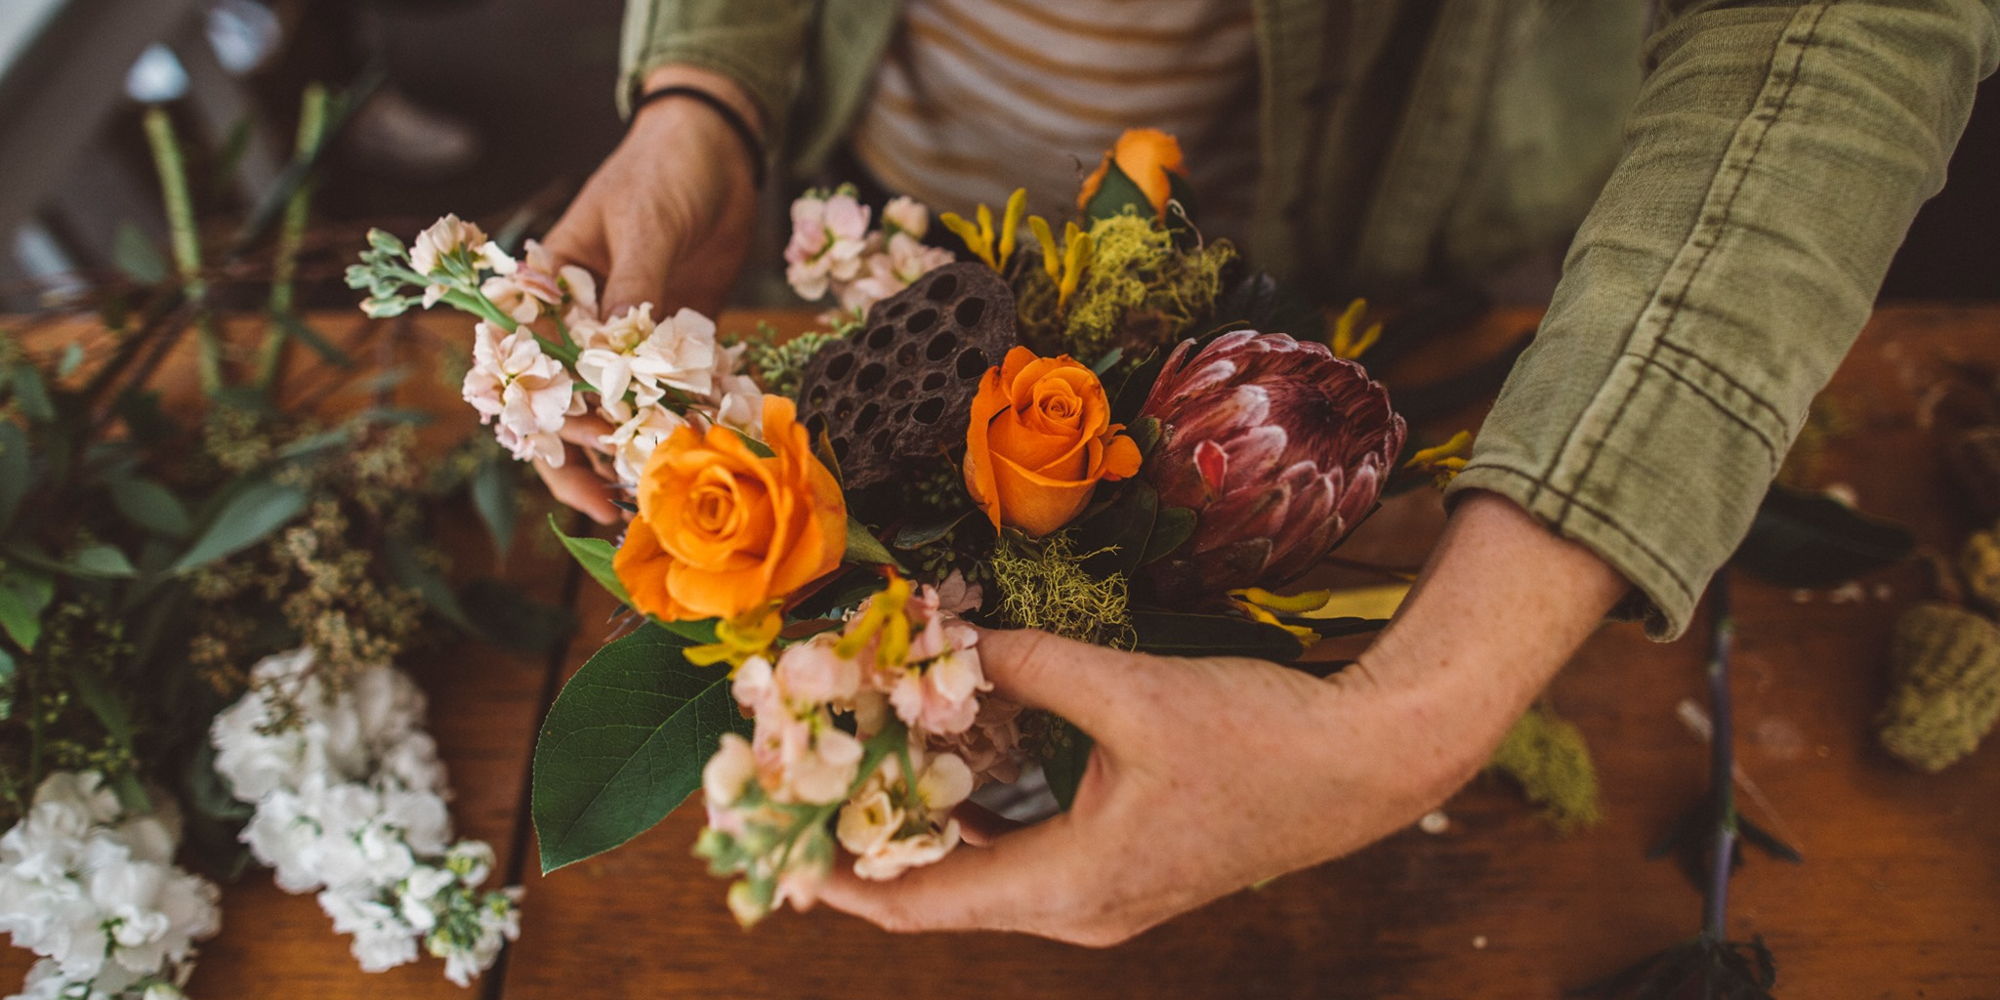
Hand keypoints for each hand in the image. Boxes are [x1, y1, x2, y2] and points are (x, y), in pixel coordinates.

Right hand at [534, 64, 762, 523]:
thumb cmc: (664, 171)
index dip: (543, 415)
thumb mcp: (645, 226)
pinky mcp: (674, 341)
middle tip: (608, 506)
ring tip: (643, 505)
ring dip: (626, 455)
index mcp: (546, 288)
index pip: (527, 364)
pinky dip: (678, 426)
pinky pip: (669, 394)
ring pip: (615, 410)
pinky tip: (694, 461)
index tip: (576, 449)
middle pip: (564, 403)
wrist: (719, 149)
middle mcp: (579, 321)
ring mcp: (626, 337)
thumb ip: (633, 289)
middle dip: (580, 457)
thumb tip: (617, 355)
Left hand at [820, 492, 1628, 944]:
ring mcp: (1109, 897)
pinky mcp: (1132, 870)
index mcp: (1072, 888)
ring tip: (867, 773)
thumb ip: (1033, 665)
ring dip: (930, 830)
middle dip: (873, 847)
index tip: (778, 854)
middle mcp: (1081, 911)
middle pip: (947, 895)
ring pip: (989, 875)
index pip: (924, 904)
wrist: (1371, 762)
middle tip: (812, 792)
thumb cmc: (1262, 737)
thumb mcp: (1135, 693)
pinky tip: (959, 765)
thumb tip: (954, 638)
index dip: (843, 882)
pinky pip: (1031, 855)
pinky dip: (985, 819)